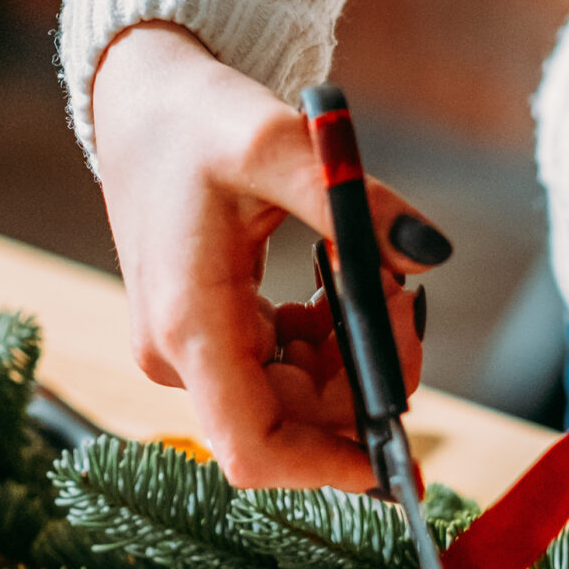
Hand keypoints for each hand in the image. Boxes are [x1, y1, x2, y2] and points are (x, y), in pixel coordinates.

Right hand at [88, 22, 444, 488]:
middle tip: (405, 296)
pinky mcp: (203, 334)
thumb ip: (355, 204)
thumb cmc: (194, 118)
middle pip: (293, 422)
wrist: (139, 100)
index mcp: (188, 324)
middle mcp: (180, 354)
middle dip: (364, 376)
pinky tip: (336, 280)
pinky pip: (281, 367)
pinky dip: (326, 338)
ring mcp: (189, 349)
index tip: (397, 452)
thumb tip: (429, 256)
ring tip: (373, 272)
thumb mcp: (276, 144)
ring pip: (295, 396)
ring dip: (351, 351)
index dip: (328, 469)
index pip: (255, 449)